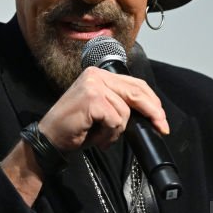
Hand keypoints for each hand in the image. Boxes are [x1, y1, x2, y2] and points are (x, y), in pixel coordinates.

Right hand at [38, 66, 168, 151]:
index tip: (161, 116)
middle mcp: (96, 75)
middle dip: (152, 112)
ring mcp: (94, 85)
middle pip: (136, 92)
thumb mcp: (101, 111)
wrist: (50, 138)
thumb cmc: (75, 127)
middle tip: (162, 127)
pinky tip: (95, 137)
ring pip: (125, 111)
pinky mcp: (92, 99)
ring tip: (100, 136)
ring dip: (116, 131)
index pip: (134, 83)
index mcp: (99, 74)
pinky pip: (115, 121)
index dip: (151, 100)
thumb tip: (149, 111)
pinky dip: (108, 135)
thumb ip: (119, 103)